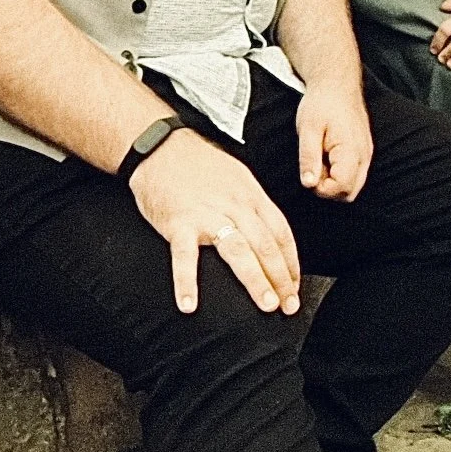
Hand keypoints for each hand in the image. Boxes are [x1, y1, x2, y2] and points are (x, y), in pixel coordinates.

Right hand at [127, 127, 299, 315]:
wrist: (157, 145)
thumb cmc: (195, 163)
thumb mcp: (235, 176)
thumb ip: (251, 204)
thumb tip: (267, 233)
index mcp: (250, 194)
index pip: (280, 232)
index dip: (290, 262)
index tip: (293, 286)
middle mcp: (233, 205)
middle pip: (266, 245)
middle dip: (281, 278)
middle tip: (288, 305)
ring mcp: (206, 214)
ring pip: (238, 250)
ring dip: (255, 279)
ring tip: (265, 304)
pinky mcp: (178, 222)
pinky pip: (185, 256)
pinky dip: (186, 282)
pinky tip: (188, 304)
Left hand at [296, 76, 373, 200]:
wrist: (337, 84)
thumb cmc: (322, 103)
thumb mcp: (308, 128)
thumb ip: (309, 158)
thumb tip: (308, 184)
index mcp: (351, 150)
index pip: (342, 188)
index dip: (321, 188)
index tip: (309, 174)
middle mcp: (364, 156)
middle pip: (349, 193)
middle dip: (328, 189)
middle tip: (312, 168)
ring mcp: (365, 154)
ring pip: (353, 186)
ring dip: (333, 182)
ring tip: (319, 160)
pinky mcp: (363, 152)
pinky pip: (354, 174)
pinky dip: (339, 174)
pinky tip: (326, 158)